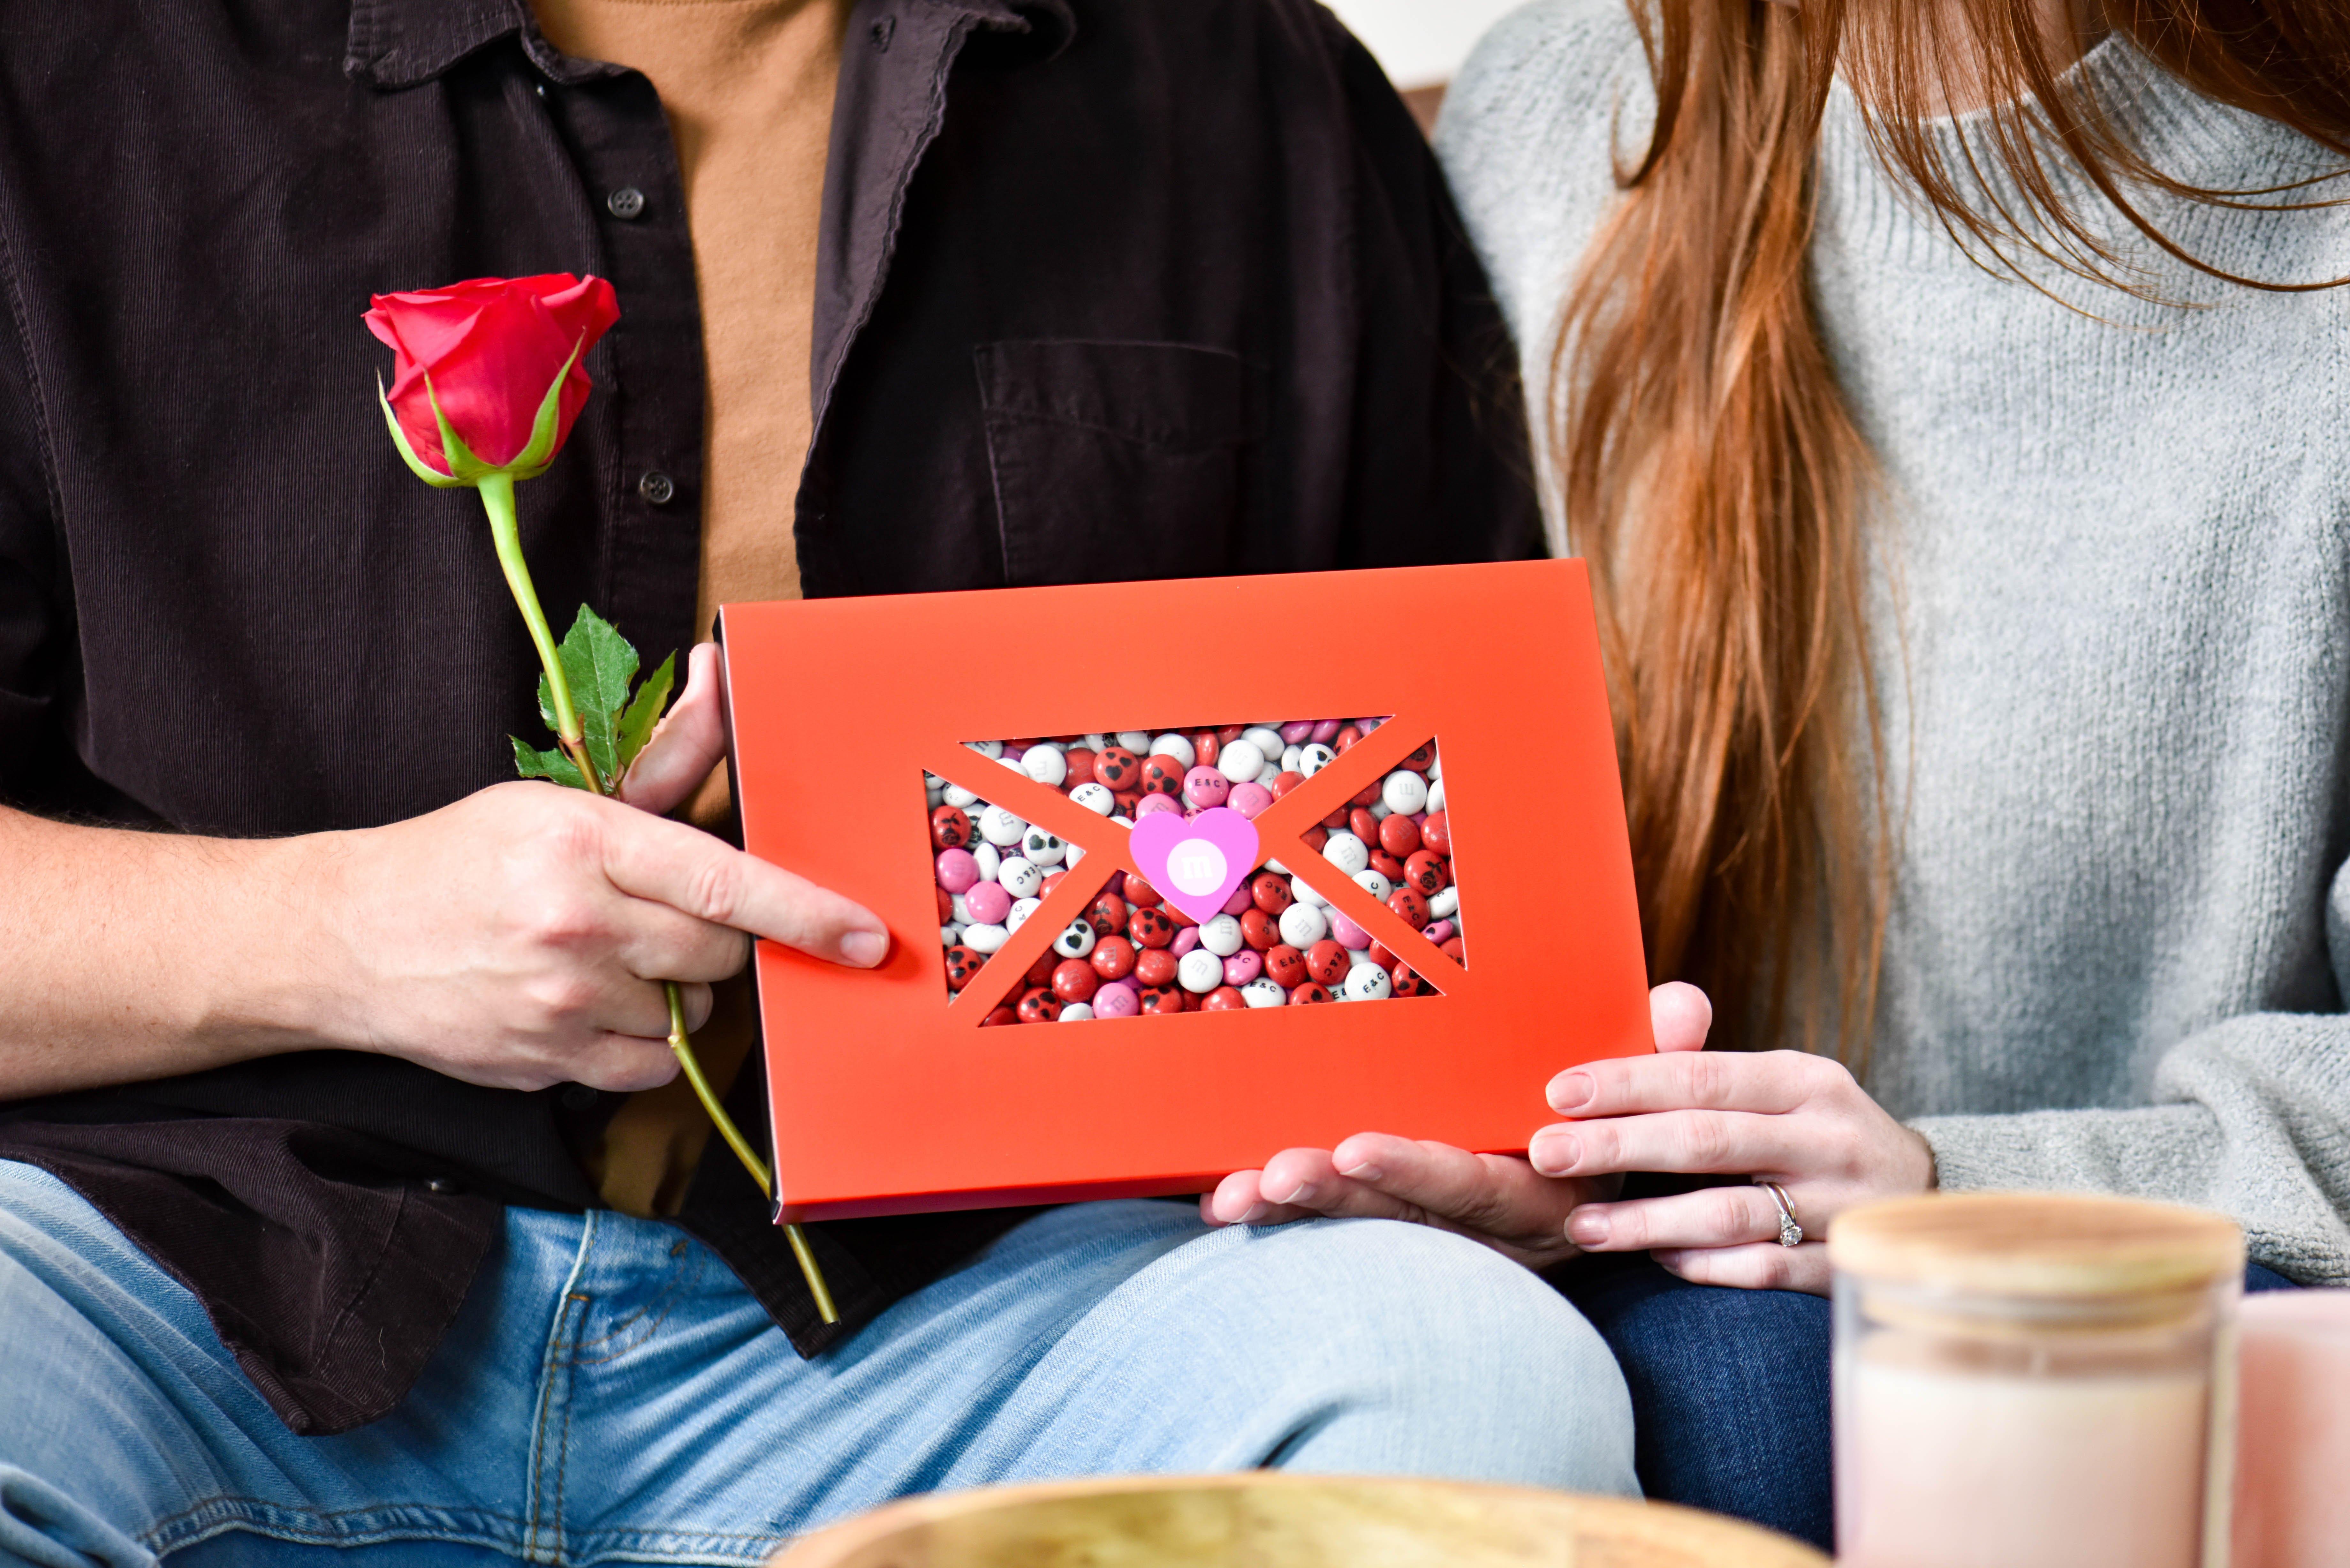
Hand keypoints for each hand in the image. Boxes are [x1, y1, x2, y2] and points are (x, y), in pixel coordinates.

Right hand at [310, 644, 888, 1091]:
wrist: (344, 936)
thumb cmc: (465, 858)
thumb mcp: (562, 797)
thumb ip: (664, 758)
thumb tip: (724, 673)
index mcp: (586, 843)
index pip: (727, 884)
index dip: (807, 914)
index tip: (865, 936)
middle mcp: (577, 923)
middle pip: (719, 952)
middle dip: (717, 942)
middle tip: (663, 921)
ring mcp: (559, 1000)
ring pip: (687, 1013)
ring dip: (670, 993)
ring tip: (606, 959)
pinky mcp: (545, 1060)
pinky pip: (649, 1067)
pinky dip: (637, 1045)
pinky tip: (587, 1005)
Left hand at [1197, 984, 1714, 1268]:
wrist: (1609, 1184)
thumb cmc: (1622, 1127)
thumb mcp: (1651, 1098)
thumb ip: (1661, 1057)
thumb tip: (1681, 1003)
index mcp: (1535, 1192)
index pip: (1471, 1185)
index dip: (1415, 1170)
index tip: (1357, 1148)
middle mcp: (1477, 1223)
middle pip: (1397, 1217)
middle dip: (1333, 1198)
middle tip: (1273, 1174)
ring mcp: (1432, 1228)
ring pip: (1354, 1225)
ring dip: (1290, 1209)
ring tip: (1229, 1195)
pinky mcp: (1394, 1221)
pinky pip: (1331, 1220)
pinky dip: (1275, 1213)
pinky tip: (1216, 1200)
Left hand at [1533, 983, 1935, 1292]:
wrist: (1920, 1192)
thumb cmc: (1816, 1130)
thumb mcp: (1781, 1084)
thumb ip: (1709, 1061)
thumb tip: (1644, 1012)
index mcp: (1805, 1081)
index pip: (1703, 1077)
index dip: (1627, 1082)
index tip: (1558, 1092)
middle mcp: (1826, 1138)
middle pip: (1705, 1141)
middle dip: (1617, 1147)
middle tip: (1546, 1153)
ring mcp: (1839, 1206)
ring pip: (1727, 1214)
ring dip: (1646, 1221)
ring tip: (1580, 1225)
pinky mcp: (1841, 1264)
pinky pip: (1762, 1268)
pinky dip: (1705, 1265)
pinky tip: (1655, 1259)